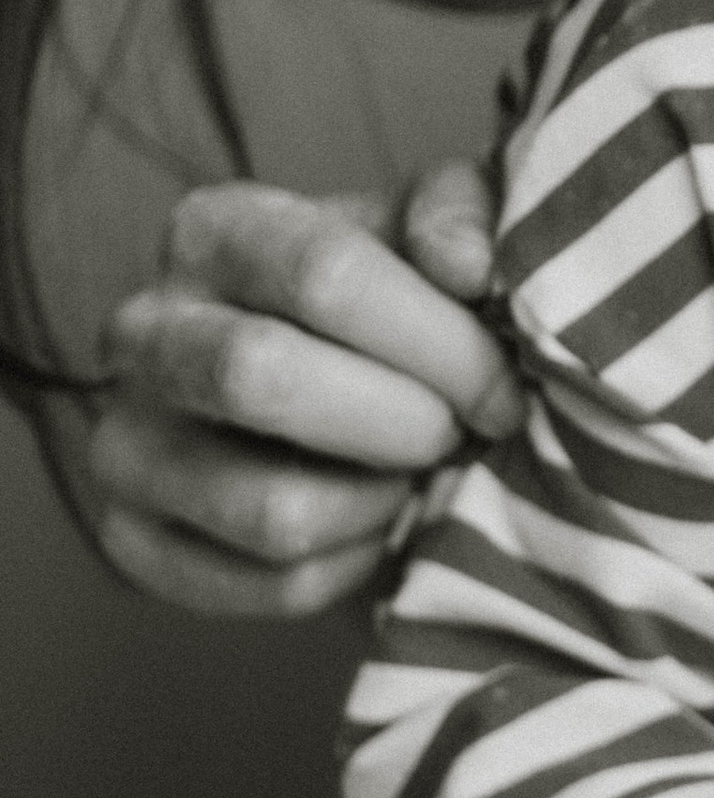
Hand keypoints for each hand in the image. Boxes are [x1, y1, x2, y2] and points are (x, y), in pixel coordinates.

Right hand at [85, 166, 521, 616]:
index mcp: (214, 231)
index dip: (440, 342)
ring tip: (414, 475)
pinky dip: (355, 565)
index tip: (506, 388)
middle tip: (459, 433)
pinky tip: (374, 523)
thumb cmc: (403, 310)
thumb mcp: (443, 233)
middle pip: (261, 377)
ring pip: (272, 508)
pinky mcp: (135, 542)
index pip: (324, 274)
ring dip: (382, 502)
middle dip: (403, 422)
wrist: (349, 412)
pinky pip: (274, 583)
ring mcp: (123, 442)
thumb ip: (466, 214)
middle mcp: (144, 330)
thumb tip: (463, 266)